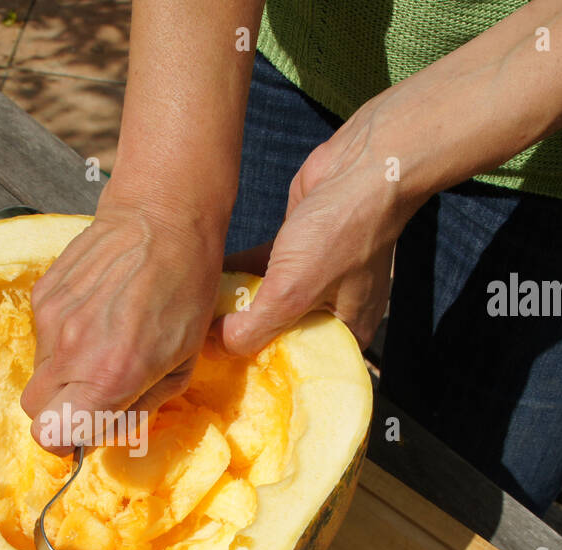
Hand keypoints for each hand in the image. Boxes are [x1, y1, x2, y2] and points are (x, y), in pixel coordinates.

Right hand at [20, 200, 223, 453]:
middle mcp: (71, 351)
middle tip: (94, 394)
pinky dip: (62, 338)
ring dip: (65, 372)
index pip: (52, 434)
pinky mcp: (42, 293)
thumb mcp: (182, 366)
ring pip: (39, 372)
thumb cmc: (185, 294)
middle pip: (35, 410)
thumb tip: (108, 430)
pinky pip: (42, 336)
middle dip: (60, 412)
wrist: (161, 219)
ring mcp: (50, 319)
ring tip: (104, 343)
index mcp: (109, 376)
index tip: (84, 430)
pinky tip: (96, 314)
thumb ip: (140, 407)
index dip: (66, 440)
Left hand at [218, 115, 415, 354]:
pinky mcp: (297, 248)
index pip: (296, 364)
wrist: (365, 166)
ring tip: (196, 312)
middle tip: (200, 342)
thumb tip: (216, 347)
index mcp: (344, 332)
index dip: (260, 368)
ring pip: (265, 301)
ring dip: (235, 304)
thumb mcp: (293, 291)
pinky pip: (261, 271)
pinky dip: (237, 275)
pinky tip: (206, 279)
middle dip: (242, 336)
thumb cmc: (341, 232)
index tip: (221, 370)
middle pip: (277, 334)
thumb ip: (255, 327)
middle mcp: (330, 310)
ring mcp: (314, 278)